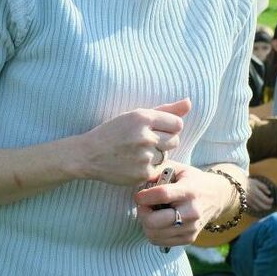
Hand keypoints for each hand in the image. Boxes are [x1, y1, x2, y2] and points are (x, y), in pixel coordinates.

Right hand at [72, 98, 190, 187]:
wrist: (87, 155)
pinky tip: (131, 164)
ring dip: (155, 155)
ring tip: (135, 153)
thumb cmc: (112, 133)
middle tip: (143, 143)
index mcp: (142, 118)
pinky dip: (146, 168)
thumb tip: (189, 102)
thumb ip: (165, 110)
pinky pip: (155, 170)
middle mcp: (145, 136)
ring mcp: (144, 156)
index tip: (155, 131)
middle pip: (174, 140)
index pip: (177, 124)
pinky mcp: (142, 173)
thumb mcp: (133, 116)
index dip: (168, 128)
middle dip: (163, 142)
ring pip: (165, 156)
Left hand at [133, 163, 238, 248]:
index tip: (139, 195)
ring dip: (145, 222)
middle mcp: (192, 212)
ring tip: (152, 212)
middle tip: (145, 205)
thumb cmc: (190, 180)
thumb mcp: (177, 168)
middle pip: (154, 221)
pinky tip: (158, 221)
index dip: (144, 196)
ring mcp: (191, 228)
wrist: (215, 197)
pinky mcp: (189, 239)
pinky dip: (152, 232)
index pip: (162, 195)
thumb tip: (140, 181)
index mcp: (189, 191)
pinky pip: (158, 240)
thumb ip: (157, 171)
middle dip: (142, 212)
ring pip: (153, 233)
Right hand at [247, 177, 273, 213]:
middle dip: (269, 206)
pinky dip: (257, 208)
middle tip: (270, 204)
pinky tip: (258, 204)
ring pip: (259, 208)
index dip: (271, 200)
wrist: (234, 184)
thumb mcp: (255, 182)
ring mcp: (249, 202)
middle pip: (264, 207)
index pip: (267, 201)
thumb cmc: (246, 182)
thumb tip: (269, 193)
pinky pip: (253, 208)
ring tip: (265, 205)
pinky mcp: (245, 203)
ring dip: (263, 208)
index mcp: (257, 193)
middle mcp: (253, 199)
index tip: (272, 198)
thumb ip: (263, 187)